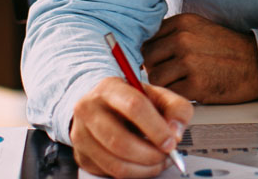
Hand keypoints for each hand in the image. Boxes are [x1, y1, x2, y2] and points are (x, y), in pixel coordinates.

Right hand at [70, 76, 192, 177]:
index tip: (172, 143)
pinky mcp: (82, 155)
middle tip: (167, 155)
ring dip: (144, 168)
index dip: (156, 129)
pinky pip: (110, 173)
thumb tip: (175, 134)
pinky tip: (144, 164)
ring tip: (159, 161)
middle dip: (150, 154)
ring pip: (115, 163)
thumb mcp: (158, 96)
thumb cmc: (133, 101)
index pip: (133, 106)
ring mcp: (81, 134)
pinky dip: (134, 174)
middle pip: (120, 141)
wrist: (104, 106)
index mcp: (109, 88)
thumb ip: (176, 109)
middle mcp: (88, 110)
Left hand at [142, 13, 257, 102]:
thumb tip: (144, 50)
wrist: (256, 65)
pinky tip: (190, 90)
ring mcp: (189, 62)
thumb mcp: (198, 29)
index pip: (147, 38)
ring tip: (181, 82)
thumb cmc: (226, 50)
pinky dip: (177, 95)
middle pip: (148, 58)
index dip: (151, 53)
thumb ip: (172, 34)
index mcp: (182, 22)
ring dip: (165, 84)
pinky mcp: (196, 84)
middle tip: (171, 74)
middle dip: (155, 68)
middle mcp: (183, 39)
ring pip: (156, 78)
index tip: (159, 60)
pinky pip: (170, 93)